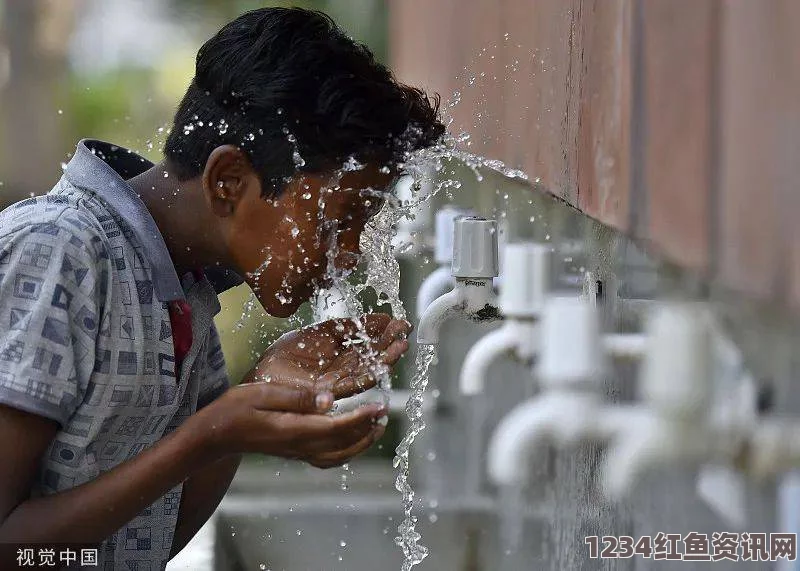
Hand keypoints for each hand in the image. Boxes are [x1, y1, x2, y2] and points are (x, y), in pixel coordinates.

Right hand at [196, 381, 386, 468]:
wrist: (214, 435)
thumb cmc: (234, 409)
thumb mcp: (263, 392)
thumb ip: (298, 396)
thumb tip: (331, 398)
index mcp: (294, 430)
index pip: (337, 427)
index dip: (362, 418)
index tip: (380, 406)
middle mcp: (299, 447)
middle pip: (343, 444)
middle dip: (368, 429)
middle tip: (385, 412)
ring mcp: (297, 453)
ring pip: (339, 455)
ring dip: (361, 443)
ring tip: (376, 426)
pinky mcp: (295, 453)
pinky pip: (328, 459)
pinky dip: (346, 451)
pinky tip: (352, 439)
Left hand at [246, 313, 410, 399]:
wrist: (264, 372)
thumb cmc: (289, 353)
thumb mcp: (324, 331)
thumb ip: (350, 326)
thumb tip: (379, 317)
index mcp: (342, 355)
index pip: (370, 344)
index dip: (385, 333)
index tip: (400, 322)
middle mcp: (344, 370)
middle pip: (374, 358)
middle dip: (390, 345)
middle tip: (404, 331)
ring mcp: (339, 383)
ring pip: (370, 372)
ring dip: (387, 360)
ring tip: (401, 346)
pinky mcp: (329, 393)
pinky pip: (354, 385)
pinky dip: (369, 375)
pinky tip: (381, 366)